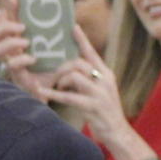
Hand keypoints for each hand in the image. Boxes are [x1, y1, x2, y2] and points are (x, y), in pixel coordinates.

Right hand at [0, 18, 52, 99]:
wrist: (57, 91)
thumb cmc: (55, 69)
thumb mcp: (56, 49)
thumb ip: (59, 39)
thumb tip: (72, 22)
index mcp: (18, 41)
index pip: (7, 22)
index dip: (8, 11)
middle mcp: (11, 51)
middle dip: (4, 27)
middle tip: (22, 27)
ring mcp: (12, 63)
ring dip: (10, 42)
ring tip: (26, 42)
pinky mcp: (17, 76)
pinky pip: (12, 64)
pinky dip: (21, 59)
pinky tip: (33, 59)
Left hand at [38, 26, 128, 141]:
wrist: (118, 133)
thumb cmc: (104, 111)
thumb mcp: (100, 90)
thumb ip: (88, 78)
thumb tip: (69, 68)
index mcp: (106, 74)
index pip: (92, 53)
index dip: (82, 40)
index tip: (73, 27)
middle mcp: (104, 80)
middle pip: (78, 63)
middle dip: (62, 68)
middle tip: (55, 76)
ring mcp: (99, 93)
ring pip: (74, 76)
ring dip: (61, 81)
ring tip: (58, 88)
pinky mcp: (93, 106)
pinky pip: (69, 97)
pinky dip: (53, 94)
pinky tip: (42, 93)